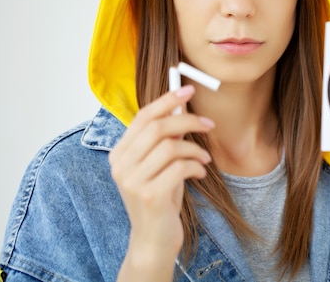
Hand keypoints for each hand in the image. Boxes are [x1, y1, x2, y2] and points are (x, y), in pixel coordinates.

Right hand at [109, 85, 213, 280]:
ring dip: (195, 148)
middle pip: (158, 127)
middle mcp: (121, 165)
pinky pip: (180, 167)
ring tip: (204, 158)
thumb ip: (162, 140)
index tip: (188, 90)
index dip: (167, 100)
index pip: (143, 116)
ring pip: (171, 146)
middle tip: (209, 124)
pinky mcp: (149, 195)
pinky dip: (196, 165)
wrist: (153, 238)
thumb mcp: (158, 165)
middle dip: (188, 121)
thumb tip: (181, 108)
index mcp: (120, 153)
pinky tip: (200, 172)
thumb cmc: (159, 197)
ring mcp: (132, 181)